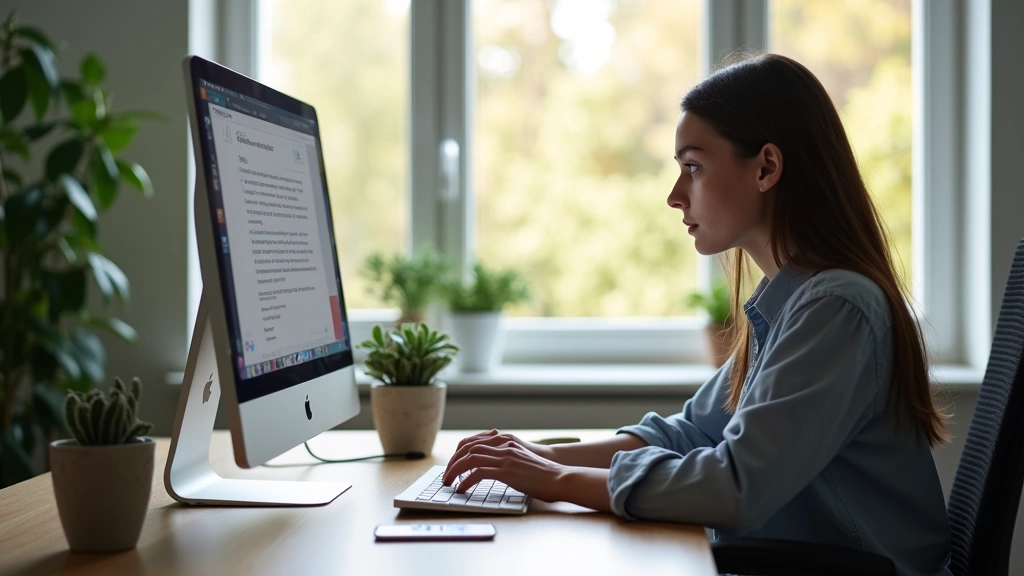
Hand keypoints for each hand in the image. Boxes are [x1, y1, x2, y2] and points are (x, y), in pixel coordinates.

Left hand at [442, 430, 565, 502]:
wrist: (560, 478)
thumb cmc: (543, 474)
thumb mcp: (522, 461)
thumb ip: (507, 459)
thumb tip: (491, 469)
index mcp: (506, 443)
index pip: (474, 442)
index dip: (459, 453)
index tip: (453, 465)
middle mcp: (504, 447)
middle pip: (468, 448)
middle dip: (453, 462)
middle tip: (446, 476)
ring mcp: (505, 458)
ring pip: (470, 459)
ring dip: (454, 471)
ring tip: (448, 483)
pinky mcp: (507, 471)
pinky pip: (478, 473)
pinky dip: (466, 481)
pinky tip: (461, 489)